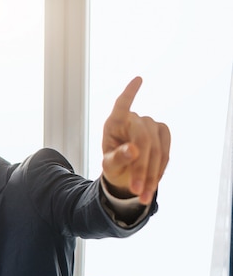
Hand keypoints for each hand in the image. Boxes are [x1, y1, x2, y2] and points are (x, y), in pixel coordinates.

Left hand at [102, 76, 170, 204]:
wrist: (126, 171)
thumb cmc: (113, 164)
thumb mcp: (109, 165)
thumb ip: (117, 158)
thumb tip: (133, 151)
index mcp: (114, 123)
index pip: (121, 105)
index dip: (130, 94)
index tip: (138, 79)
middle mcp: (134, 119)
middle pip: (143, 141)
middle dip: (141, 169)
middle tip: (136, 191)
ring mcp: (151, 124)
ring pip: (156, 150)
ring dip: (152, 175)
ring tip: (143, 196)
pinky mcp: (163, 132)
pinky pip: (166, 153)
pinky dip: (160, 170)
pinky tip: (152, 184)